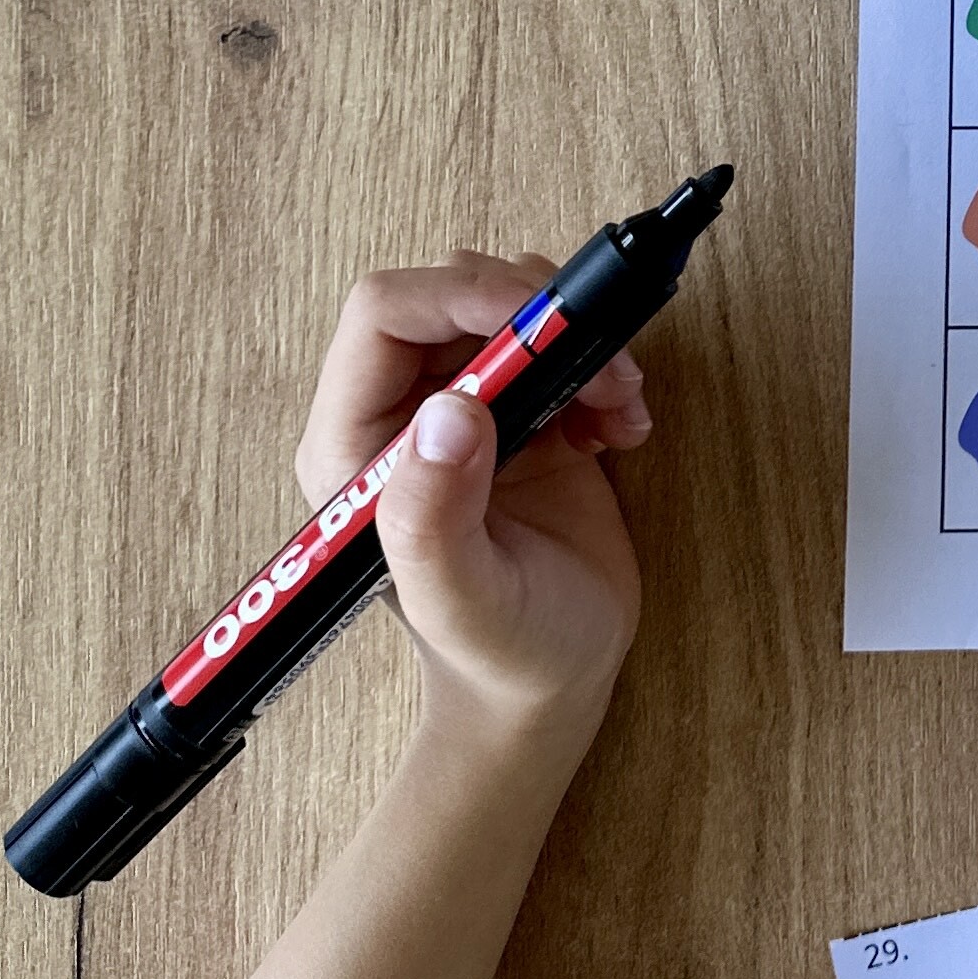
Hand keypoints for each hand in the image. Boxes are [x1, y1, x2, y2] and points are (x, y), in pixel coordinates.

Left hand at [297, 254, 649, 752]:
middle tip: (598, 362)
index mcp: (356, 448)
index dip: (460, 296)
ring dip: (577, 338)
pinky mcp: (521, 415)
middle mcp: (399, 418)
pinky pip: (556, 345)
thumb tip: (449, 411)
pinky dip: (602, 367)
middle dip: (534, 312)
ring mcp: (463, 413)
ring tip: (618, 400)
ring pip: (508, 310)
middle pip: (451, 297)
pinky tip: (621, 426)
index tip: (542, 320)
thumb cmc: (497, 654)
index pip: (385, 315)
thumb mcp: (464, 599)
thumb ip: (435, 516)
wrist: (549, 682)